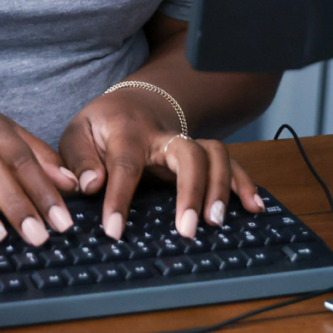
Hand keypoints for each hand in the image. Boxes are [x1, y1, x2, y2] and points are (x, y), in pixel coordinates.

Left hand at [59, 87, 263, 239]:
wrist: (133, 101)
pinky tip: (253, 207)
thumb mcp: (78, 134)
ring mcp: (187, 142)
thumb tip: (91, 186)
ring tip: (217, 222)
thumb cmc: (102, 125)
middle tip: (187, 229)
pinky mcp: (202, 152)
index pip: (124, 165)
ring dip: (221, 188)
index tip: (114, 230)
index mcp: (127, 132)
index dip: (118, 198)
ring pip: (215, 154)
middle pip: (187, 153)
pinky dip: (245, 183)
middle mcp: (163, 136)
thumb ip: (79, 160)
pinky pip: (231, 162)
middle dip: (191, 190)